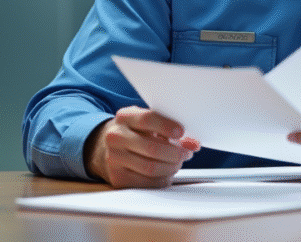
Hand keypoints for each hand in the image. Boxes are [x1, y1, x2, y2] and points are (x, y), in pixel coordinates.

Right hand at [84, 106, 200, 187]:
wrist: (107, 147)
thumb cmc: (135, 132)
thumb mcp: (148, 123)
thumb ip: (170, 130)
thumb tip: (193, 144)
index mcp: (125, 117)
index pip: (148, 119)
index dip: (167, 126)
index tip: (181, 132)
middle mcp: (115, 137)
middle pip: (152, 148)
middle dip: (175, 153)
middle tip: (185, 153)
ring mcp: (114, 158)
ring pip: (151, 168)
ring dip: (171, 167)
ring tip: (177, 163)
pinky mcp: (117, 178)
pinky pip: (147, 183)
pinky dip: (162, 179)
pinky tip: (166, 173)